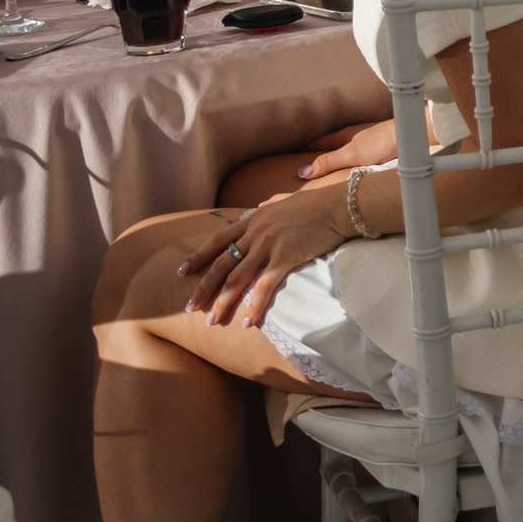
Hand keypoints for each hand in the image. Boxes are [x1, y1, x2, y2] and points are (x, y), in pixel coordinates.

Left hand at [178, 188, 349, 327]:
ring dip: (222, 303)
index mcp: (254, 217)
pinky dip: (253, 306)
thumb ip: (268, 205)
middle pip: (222, 264)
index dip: (198, 257)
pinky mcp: (285, 258)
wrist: (340, 206)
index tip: (182, 271)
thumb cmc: (318, 202)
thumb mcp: (285, 199)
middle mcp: (256, 232)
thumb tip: (259, 207)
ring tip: (211, 321)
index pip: (218, 240)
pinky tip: (247, 322)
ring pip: (236, 279)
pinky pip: (263, 287)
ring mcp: (269, 245)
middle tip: (190, 307)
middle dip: (203, 288)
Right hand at [294, 119, 399, 182]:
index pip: (319, 142)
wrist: (411, 134)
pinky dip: (350, 158)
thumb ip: (329, 162)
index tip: (293, 156)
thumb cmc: (382, 142)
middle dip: (319, 152)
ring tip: (327, 165)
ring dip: (335, 155)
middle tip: (306, 162)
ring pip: (346, 147)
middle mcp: (354, 135)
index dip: (306, 149)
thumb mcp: (352, 154)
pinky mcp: (379, 146)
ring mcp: (367, 139)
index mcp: (344, 135)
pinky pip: (358, 152)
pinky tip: (354, 165)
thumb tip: (302, 172)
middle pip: (332, 144)